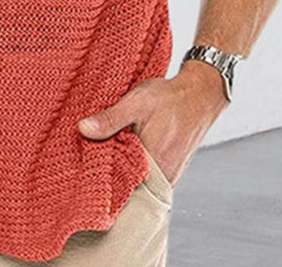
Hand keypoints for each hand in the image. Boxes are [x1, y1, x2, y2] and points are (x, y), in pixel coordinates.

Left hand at [77, 63, 228, 186]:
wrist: (200, 95)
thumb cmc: (170, 98)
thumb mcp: (136, 103)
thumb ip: (110, 119)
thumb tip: (83, 129)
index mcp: (151, 164)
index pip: (117, 186)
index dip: (98, 178)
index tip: (81, 167)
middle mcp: (161, 176)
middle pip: (126, 186)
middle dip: (108, 175)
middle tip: (87, 160)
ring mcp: (166, 175)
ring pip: (136, 181)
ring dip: (121, 170)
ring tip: (103, 154)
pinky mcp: (169, 169)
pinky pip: (146, 175)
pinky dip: (133, 166)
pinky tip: (122, 151)